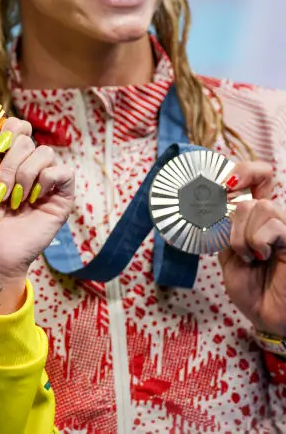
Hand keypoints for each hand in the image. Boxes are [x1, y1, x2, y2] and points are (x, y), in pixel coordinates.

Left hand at [0, 117, 74, 314]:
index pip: (17, 126)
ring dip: (24, 175)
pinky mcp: (61, 196)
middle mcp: (28, 165)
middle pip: (27, 139)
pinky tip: (33, 198)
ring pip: (45, 153)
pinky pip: (63, 172)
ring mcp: (46, 180)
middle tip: (0, 189)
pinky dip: (46, 180)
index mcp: (7, 158)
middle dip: (9, 163)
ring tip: (14, 200)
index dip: (8, 129)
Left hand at [218, 161, 285, 336]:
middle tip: (240, 251)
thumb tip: (213, 204)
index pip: (258, 177)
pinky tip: (264, 257)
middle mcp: (275, 220)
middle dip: (233, 227)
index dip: (244, 172)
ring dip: (243, 237)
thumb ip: (225, 228)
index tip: (224, 184)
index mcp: (257, 220)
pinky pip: (274, 225)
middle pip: (248, 199)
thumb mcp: (228, 254)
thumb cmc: (251, 288)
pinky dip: (259, 241)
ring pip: (259, 208)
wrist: (267, 317)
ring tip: (252, 258)